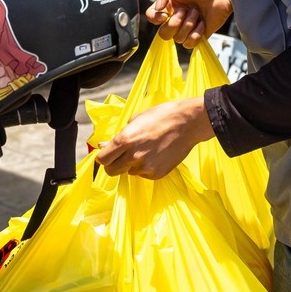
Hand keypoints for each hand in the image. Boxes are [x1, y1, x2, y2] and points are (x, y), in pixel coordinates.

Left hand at [95, 97, 214, 178]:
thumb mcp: (136, 120)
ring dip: (132, 165)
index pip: (102, 159)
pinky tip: (155, 155)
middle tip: (121, 157)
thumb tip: (103, 145)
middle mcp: (133, 155)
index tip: (108, 155)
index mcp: (125, 139)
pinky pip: (144, 175)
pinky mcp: (157, 173)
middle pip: (111, 171)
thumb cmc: (162, 116)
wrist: (188, 123)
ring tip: (146, 150)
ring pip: (129, 173)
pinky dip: (146, 168)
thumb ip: (118, 136)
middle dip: (113, 165)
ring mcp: (146, 166)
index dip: (104, 157)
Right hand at [145, 0, 232, 48]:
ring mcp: (187, 27)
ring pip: (177, 38)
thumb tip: (157, 9)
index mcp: (169, 5)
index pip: (152, 17)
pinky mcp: (198, 35)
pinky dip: (196, 35)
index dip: (156, 18)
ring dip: (188, 25)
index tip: (166, 12)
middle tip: (186, 10)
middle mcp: (176, 17)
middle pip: (163, 33)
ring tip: (197, 13)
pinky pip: (189, 44)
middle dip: (174, 23)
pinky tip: (202, 24)